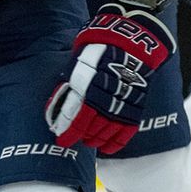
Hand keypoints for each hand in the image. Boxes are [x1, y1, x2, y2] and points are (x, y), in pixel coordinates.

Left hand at [45, 2, 175, 153]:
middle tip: (72, 140)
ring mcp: (122, 104)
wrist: (132, 42)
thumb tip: (54, 106)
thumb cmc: (97, 50)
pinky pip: (126, 131)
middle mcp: (105, 99)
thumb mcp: (75, 64)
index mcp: (88, 88)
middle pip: (91, 127)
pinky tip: (107, 149)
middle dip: (79, 136)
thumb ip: (67, 86)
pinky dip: (116, 142)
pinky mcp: (136, 107)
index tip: (60, 141)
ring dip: (95, 140)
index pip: (76, 119)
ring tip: (87, 142)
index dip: (68, 132)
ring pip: (107, 131)